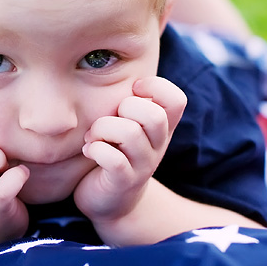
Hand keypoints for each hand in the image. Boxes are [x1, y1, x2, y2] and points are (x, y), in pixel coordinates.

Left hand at [74, 77, 186, 224]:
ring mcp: (143, 165)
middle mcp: (158, 145)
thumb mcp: (127, 125)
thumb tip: (111, 62)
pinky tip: (90, 152)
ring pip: (129, 132)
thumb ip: (129, 102)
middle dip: (123, 109)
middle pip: (152, 114)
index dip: (154, 87)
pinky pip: (112, 158)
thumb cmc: (116, 153)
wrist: (111, 203)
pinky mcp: (124, 182)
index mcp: (162, 127)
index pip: (177, 99)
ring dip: (102, 130)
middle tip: (108, 121)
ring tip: (93, 138)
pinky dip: (95, 150)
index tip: (132, 93)